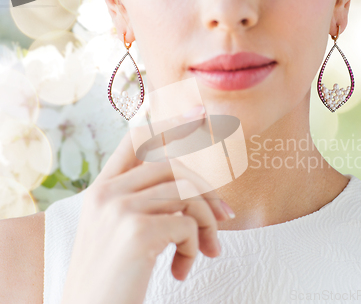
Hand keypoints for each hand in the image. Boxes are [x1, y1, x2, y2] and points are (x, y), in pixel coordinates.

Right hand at [61, 106, 234, 303]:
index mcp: (101, 191)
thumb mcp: (124, 235)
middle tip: (227, 217)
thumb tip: (199, 193)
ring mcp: (119, 208)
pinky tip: (183, 270)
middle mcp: (107, 193)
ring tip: (208, 252)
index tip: (199, 111)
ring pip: (188, 194)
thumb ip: (150, 206)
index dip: (169, 123)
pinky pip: (188, 224)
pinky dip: (196, 246)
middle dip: (207, 192)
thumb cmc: (113, 280)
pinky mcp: (136, 230)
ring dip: (207, 226)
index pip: (136, 139)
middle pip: (175, 167)